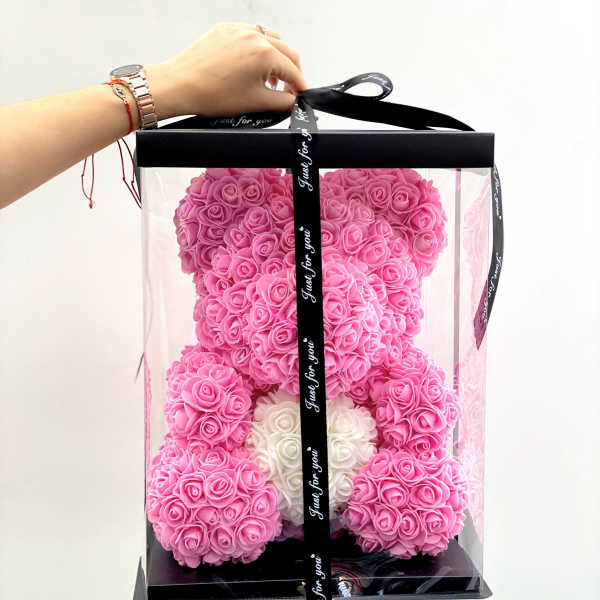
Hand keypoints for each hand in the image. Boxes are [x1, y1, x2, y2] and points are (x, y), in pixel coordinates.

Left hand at [145, 22, 306, 119]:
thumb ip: (282, 102)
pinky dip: (256, 49)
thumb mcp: (255, 103)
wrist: (181, 85)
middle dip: (291, 71)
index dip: (300, 87)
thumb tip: (293, 101)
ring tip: (268, 77)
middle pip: (287, 52)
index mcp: (265, 54)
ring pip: (270, 38)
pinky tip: (250, 66)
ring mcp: (239, 30)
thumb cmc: (212, 94)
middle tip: (288, 89)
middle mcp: (254, 36)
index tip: (300, 96)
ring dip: (276, 57)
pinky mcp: (225, 29)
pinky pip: (250, 35)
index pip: (293, 70)